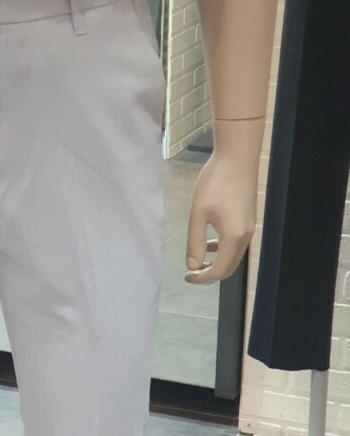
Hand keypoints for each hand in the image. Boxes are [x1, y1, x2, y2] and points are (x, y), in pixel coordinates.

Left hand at [183, 148, 257, 285]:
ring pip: (233, 256)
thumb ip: (195, 243)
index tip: (186, 277)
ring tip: (198, 260)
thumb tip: (193, 266)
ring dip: (217, 262)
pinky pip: (236, 244)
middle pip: (229, 267)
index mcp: (233, 237)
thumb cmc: (215, 182)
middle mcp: (245, 235)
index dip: (202, 279)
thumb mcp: (198, 214)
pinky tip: (209, 243)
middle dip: (210, 274)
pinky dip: (223, 249)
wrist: (238, 156)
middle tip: (191, 274)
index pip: (219, 270)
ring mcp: (249, 227)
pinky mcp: (248, 219)